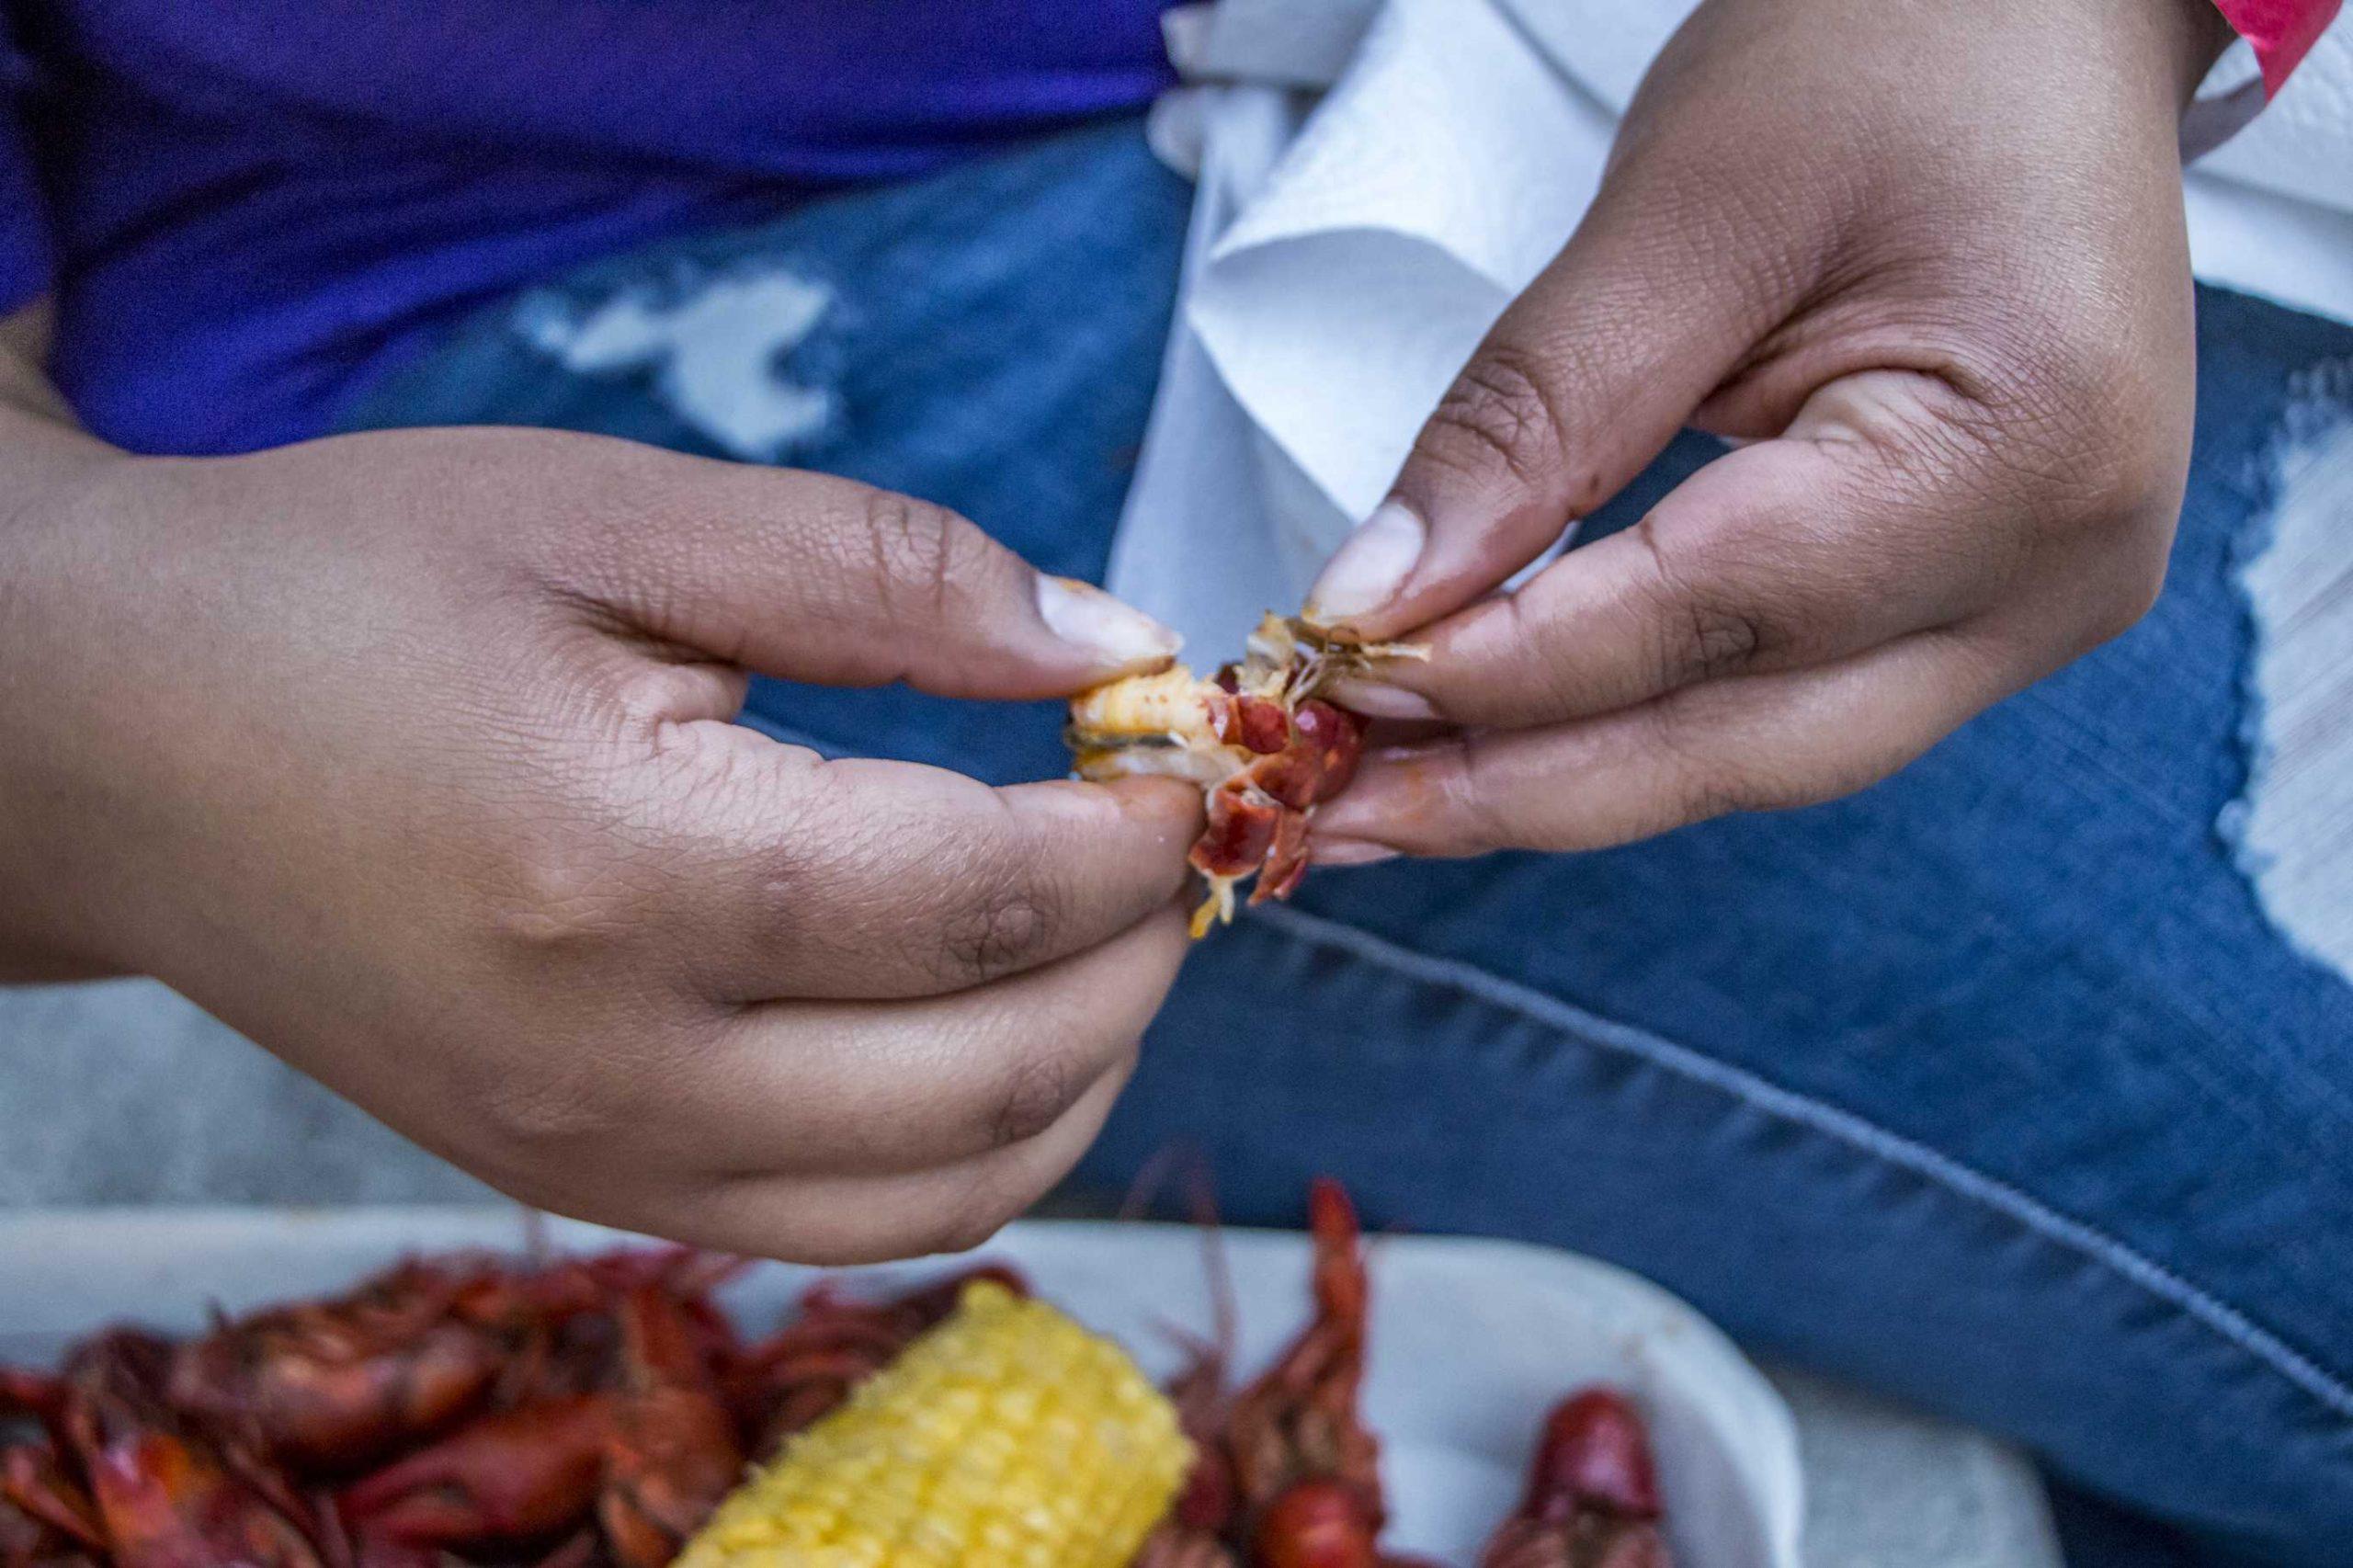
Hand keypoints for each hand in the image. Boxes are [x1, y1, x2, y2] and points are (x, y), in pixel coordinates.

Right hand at [0, 427, 1198, 1260]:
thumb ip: (883, 576)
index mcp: (621, 872)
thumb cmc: (342, 592)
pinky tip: (993, 1032)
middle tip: (1175, 844)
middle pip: (991, 1074)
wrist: (107, 741)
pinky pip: (837, 1226)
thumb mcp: (608, 519)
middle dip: (1139, 960)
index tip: (1186, 757)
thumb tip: (1109, 644)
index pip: (977, 900)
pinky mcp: (573, 1185)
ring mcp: (588, 1157)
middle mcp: (611, 1067)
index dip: (1128, 836)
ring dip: (1081, 1077)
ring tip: (1112, 942)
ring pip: (939, 1195)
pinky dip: (965, 1150)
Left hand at [1304, 0, 2230, 859]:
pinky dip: (1634, 725)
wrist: (2034, 25)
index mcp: (2017, 451)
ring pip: (1755, 756)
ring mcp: (2032, 608)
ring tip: (1387, 796)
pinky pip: (1782, 710)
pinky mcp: (1979, 609)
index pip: (1703, 615)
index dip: (1499, 668)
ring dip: (1560, 780)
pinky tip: (1507, 738)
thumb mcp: (1684, 211)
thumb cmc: (1901, 49)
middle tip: (1331, 811)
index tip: (1332, 678)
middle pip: (1739, 746)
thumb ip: (1531, 421)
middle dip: (1514, 786)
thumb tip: (1381, 597)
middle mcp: (2054, 573)